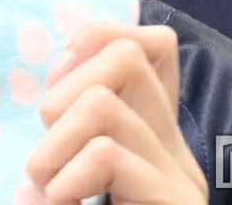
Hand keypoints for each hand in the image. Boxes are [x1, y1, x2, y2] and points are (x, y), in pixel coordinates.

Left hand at [24, 21, 209, 204]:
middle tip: (51, 152)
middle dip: (65, 91)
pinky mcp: (176, 201)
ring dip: (54, 146)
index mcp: (158, 134)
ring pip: (102, 102)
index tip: (60, 103)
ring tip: (50, 190)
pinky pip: (105, 154)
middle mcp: (178, 148)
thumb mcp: (75, 167)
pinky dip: (65, 181)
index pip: (154, 43)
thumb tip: (62, 62)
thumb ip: (74, 123)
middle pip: (126, 55)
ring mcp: (181, 175)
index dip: (94, 45)